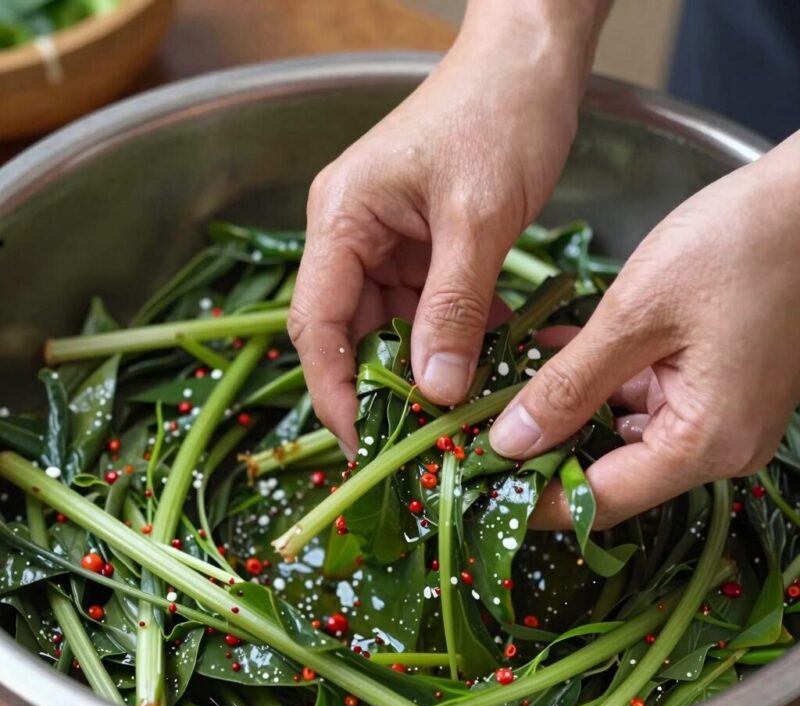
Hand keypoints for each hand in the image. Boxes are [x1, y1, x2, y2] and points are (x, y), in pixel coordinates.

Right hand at [289, 0, 607, 455]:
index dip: (332, 389)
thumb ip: (453, 306)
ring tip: (457, 413)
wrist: (531, 61)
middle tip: (418, 442)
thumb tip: (433, 389)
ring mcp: (388, 243)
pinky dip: (452, 339)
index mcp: (341, 220)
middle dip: (382, 387)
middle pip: (349, 332)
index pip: (316, 322)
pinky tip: (485, 363)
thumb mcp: (477, 219)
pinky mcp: (424, 248)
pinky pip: (427, 309)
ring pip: (392, 327)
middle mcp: (352, 236)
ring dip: (424, 367)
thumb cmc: (498, 116)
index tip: (362, 445)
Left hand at [490, 131, 799, 527]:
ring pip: (621, 434)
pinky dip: (599, 381)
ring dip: (567, 410)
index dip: (536, 499)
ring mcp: (719, 416)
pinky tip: (555, 353)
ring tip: (507, 387)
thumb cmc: (737, 247)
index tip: (483, 486)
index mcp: (704, 442)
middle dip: (546, 451)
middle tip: (482, 430)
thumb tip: (511, 442)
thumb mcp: (635, 317)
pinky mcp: (715, 386)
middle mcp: (718, 445)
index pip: (602, 501)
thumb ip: (570, 386)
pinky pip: (643, 399)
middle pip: (612, 472)